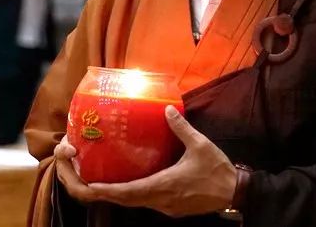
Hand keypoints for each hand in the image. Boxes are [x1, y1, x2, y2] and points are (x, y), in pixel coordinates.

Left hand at [58, 106, 237, 216]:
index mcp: (162, 186)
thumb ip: (181, 127)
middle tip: (80, 175)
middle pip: (121, 200)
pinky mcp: (169, 207)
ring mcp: (163, 206)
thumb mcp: (200, 145)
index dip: (103, 189)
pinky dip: (126, 193)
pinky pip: (141, 201)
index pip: (126, 192)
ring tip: (93, 176)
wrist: (235, 193)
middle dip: (98, 190)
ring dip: (111, 192)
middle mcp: (158, 200)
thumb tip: (166, 108)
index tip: (86, 181)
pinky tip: (122, 180)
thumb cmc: (217, 170)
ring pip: (130, 202)